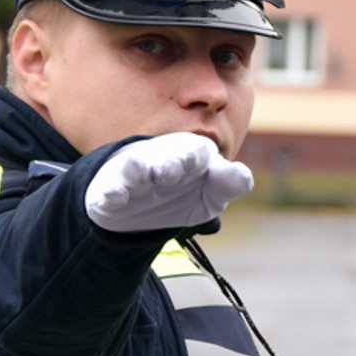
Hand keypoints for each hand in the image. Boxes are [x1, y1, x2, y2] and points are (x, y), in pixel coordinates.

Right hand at [83, 132, 253, 232]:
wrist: (136, 204)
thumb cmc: (180, 193)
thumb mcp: (209, 195)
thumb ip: (228, 184)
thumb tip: (246, 177)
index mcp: (187, 156)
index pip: (197, 152)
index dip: (199, 157)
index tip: (204, 162)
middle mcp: (160, 160)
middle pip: (166, 157)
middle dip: (171, 161)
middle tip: (172, 170)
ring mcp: (134, 175)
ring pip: (137, 168)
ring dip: (142, 171)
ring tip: (148, 174)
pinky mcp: (111, 190)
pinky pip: (110, 190)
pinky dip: (111, 193)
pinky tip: (114, 197)